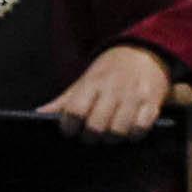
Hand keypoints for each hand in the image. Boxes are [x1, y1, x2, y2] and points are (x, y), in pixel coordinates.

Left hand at [41, 44, 174, 142]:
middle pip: (97, 125)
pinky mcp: (152, 103)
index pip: (75, 110)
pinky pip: (141, 128)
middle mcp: (114, 89)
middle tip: (90, 136)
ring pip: (119, 130)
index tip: (70, 130)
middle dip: (90, 137)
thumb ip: (65, 100)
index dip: (69, 126)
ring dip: (112, 138)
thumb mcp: (85, 80)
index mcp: (93, 83)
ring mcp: (134, 96)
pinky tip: (130, 130)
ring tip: (110, 134)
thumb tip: (40, 114)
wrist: (144, 53)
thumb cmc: (109, 72)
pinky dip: (134, 134)